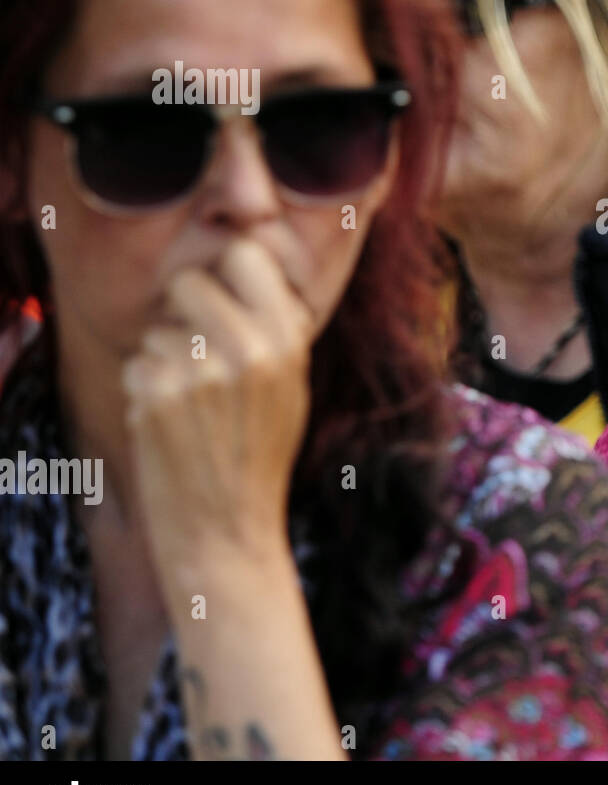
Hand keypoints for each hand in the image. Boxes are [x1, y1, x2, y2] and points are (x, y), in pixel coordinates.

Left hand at [122, 239, 313, 594]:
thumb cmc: (261, 454)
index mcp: (289, 340)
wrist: (227, 530)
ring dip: (165, 354)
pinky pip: (137, 360)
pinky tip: (170, 419)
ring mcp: (198, 372)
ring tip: (191, 398)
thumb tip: (250, 264)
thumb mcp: (294, 386)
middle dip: (185, 310)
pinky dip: (146, 386)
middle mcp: (247, 349)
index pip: (245, 254)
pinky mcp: (154, 395)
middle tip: (199, 348)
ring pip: (158, 326)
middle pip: (188, 281)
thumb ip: (277, 327)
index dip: (229, 272)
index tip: (229, 299)